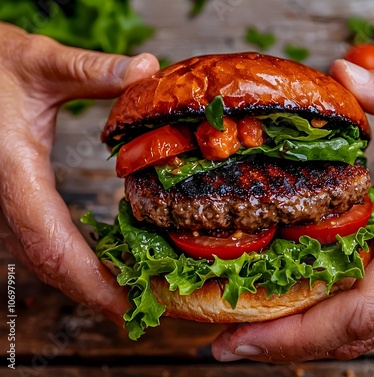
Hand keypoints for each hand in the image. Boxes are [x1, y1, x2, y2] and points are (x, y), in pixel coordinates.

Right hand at [0, 22, 158, 324]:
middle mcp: (6, 197)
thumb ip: (93, 70)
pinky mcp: (11, 199)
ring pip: (41, 257)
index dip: (89, 280)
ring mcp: (5, 202)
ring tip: (126, 296)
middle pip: (48, 262)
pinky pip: (38, 241)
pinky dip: (70, 261)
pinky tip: (97, 263)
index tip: (123, 305)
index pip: (51, 241)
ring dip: (83, 281)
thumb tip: (147, 70)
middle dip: (93, 292)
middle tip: (137, 311)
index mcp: (14, 172)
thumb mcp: (41, 62)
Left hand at [212, 60, 373, 361]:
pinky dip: (342, 321)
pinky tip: (310, 309)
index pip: (359, 309)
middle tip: (229, 343)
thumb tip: (341, 75)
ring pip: (372, 333)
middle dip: (289, 345)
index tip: (240, 340)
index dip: (294, 333)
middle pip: (357, 334)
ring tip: (257, 330)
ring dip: (312, 338)